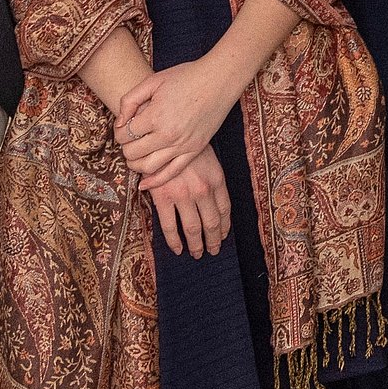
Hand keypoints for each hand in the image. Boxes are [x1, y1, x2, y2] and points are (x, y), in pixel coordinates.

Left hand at [117, 57, 242, 188]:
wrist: (219, 80)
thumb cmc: (186, 77)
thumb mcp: (153, 81)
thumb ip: (130, 100)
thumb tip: (119, 123)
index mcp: (156, 116)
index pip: (125, 134)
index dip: (119, 131)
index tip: (124, 126)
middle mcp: (168, 134)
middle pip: (133, 153)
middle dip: (126, 147)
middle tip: (129, 139)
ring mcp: (182, 145)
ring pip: (148, 167)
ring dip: (135, 164)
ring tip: (135, 155)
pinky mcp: (194, 150)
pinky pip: (171, 173)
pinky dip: (155, 181)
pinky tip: (144, 184)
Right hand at [147, 143, 231, 257]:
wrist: (162, 134)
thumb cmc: (186, 145)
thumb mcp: (208, 158)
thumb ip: (213, 180)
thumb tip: (215, 205)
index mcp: (216, 178)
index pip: (225, 209)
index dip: (224, 226)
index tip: (223, 236)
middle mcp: (203, 189)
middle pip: (211, 223)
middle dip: (213, 241)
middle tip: (213, 251)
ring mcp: (183, 195)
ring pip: (193, 228)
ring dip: (196, 245)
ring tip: (197, 254)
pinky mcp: (163, 198)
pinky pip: (169, 227)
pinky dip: (175, 242)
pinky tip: (178, 249)